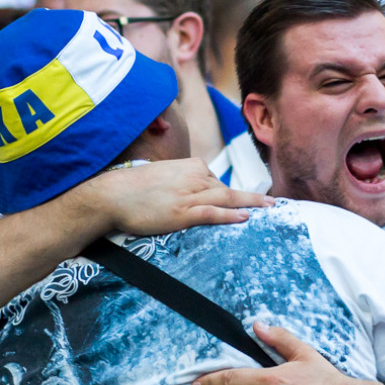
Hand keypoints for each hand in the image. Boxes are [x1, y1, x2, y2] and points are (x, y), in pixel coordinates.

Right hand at [83, 159, 270, 236]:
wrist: (113, 194)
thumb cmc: (133, 188)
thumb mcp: (161, 176)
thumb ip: (179, 181)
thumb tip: (184, 192)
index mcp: (190, 166)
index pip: (216, 181)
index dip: (230, 194)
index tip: (248, 201)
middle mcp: (194, 177)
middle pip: (228, 190)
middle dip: (251, 198)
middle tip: (272, 204)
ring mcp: (190, 195)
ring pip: (228, 199)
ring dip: (251, 204)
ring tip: (269, 209)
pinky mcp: (183, 212)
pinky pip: (213, 213)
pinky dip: (231, 216)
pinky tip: (245, 218)